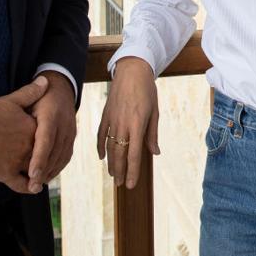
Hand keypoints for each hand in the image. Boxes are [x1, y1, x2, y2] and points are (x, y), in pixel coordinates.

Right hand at [0, 76, 47, 193]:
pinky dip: (30, 187)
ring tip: (43, 169)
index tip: (49, 131)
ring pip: (36, 169)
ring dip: (41, 170)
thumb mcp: (10, 100)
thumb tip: (46, 81)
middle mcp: (29, 147)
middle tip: (50, 153)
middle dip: (46, 153)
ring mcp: (18, 163)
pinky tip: (35, 187)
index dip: (47, 132)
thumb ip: (30, 92)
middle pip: (43, 152)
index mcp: (32, 128)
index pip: (47, 132)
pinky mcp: (7, 175)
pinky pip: (22, 185)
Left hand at [27, 71, 76, 193]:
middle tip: (31, 186)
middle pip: (55, 152)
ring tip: (37, 185)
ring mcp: (71, 131)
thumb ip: (21, 112)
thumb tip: (7, 117)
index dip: (39, 158)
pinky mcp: (73, 137)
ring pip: (62, 156)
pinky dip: (57, 167)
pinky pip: (66, 156)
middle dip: (44, 171)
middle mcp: (64, 124)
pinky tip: (47, 176)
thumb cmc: (40, 96)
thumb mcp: (30, 99)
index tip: (31, 174)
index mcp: (51, 114)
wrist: (61, 89)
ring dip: (50, 172)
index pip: (46, 140)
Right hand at [95, 57, 158, 188]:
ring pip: (109, 146)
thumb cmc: (147, 90)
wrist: (132, 70)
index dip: (132, 171)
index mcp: (137, 124)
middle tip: (121, 185)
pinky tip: (102, 156)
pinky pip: (101, 134)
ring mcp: (112, 119)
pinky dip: (101, 146)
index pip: (134, 154)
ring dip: (111, 162)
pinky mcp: (106, 114)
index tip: (131, 184)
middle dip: (120, 171)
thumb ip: (152, 134)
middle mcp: (123, 124)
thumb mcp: (154, 111)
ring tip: (113, 175)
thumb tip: (155, 152)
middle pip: (119, 154)